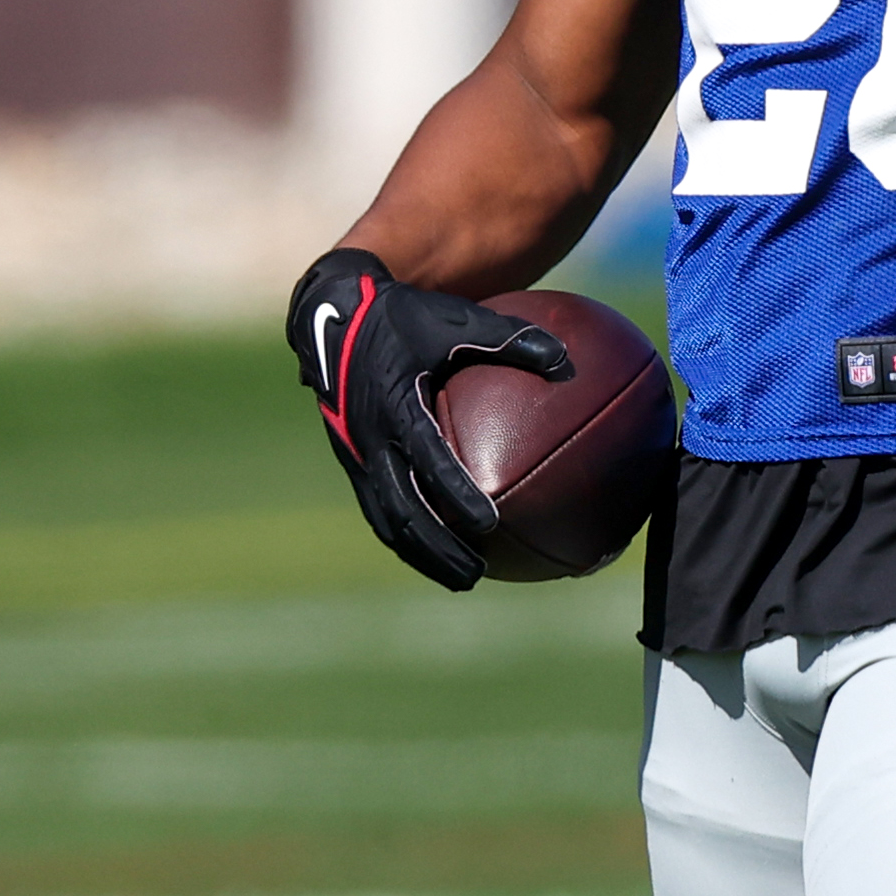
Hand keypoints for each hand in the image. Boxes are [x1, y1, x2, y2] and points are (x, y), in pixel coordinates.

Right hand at [289, 246, 575, 590]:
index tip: (488, 523)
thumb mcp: (452, 318)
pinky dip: (407, 536)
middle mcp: (369, 438)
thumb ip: (508, 337)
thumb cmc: (401, 315)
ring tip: (462, 579)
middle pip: (403, 510)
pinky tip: (438, 553)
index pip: (428, 458)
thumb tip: (566, 358)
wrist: (329, 315)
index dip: (455, 494)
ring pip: (388, 520)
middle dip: (439, 548)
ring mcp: (354, 455)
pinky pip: (378, 509)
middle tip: (477, 575)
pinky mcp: (351, 462)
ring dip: (423, 554)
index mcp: (393, 405)